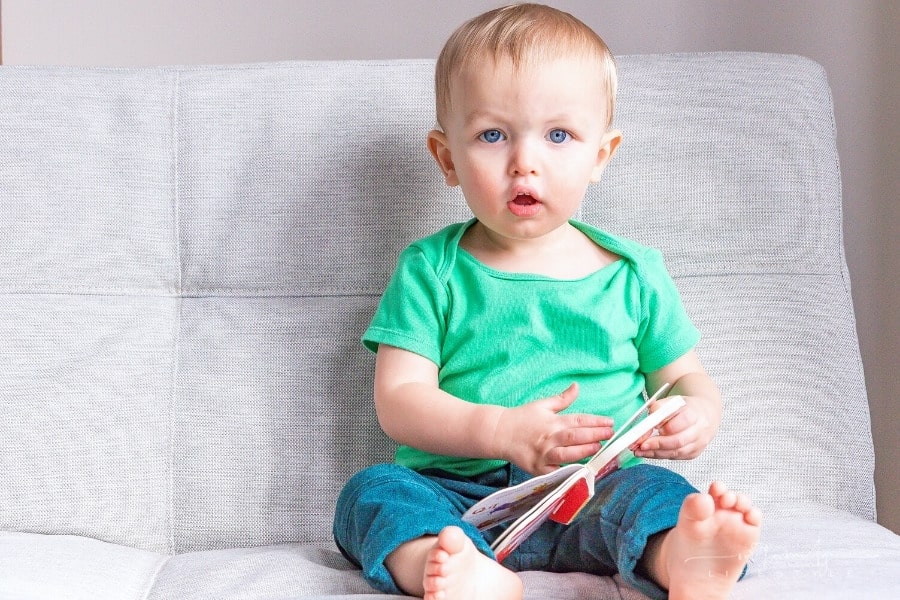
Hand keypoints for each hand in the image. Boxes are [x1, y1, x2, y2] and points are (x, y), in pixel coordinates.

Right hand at [494, 383, 613, 475]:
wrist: (498, 433)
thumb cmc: (522, 418)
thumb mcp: (542, 405)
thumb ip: (562, 399)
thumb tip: (577, 386)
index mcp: (552, 421)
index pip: (578, 420)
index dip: (596, 421)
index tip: (610, 422)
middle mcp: (549, 438)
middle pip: (576, 436)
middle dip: (595, 435)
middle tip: (610, 434)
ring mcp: (543, 455)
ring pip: (568, 454)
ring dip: (584, 451)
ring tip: (598, 447)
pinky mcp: (538, 469)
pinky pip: (556, 472)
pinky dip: (568, 471)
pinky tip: (581, 470)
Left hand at [633, 395, 715, 459]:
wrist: (704, 414)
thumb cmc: (684, 408)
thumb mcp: (670, 401)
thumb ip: (657, 410)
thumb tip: (643, 427)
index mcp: (694, 412)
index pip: (681, 421)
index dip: (664, 427)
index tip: (649, 428)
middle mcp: (700, 429)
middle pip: (678, 440)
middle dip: (657, 444)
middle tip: (641, 445)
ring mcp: (699, 443)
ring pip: (676, 452)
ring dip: (655, 453)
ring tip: (640, 451)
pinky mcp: (695, 453)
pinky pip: (676, 457)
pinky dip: (661, 455)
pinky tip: (649, 453)